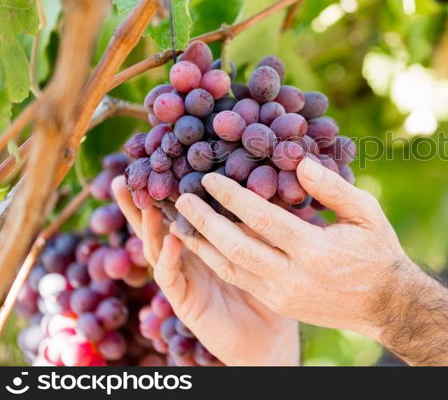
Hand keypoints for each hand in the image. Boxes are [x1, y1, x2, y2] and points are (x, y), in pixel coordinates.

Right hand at [111, 176, 299, 365]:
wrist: (270, 338)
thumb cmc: (272, 287)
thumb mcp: (267, 246)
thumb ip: (258, 218)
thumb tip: (271, 178)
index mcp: (204, 241)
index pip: (180, 210)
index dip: (168, 188)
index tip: (159, 159)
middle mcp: (188, 257)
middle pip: (156, 225)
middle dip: (139, 202)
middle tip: (125, 174)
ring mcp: (183, 279)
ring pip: (157, 247)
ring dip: (149, 224)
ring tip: (144, 199)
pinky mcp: (184, 301)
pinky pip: (170, 277)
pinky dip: (169, 257)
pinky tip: (170, 238)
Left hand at [171, 156, 416, 340]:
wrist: (386, 305)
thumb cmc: (378, 251)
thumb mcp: (366, 213)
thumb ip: (333, 188)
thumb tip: (299, 162)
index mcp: (315, 251)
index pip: (263, 219)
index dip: (232, 197)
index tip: (210, 177)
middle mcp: (293, 276)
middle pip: (236, 246)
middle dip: (204, 220)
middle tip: (181, 198)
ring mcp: (282, 294)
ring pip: (230, 268)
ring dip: (201, 243)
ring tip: (179, 220)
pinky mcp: (279, 303)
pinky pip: (240, 279)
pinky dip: (216, 259)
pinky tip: (202, 243)